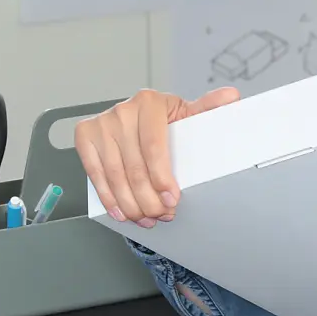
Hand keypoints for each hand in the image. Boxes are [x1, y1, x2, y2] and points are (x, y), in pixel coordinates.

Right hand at [75, 87, 238, 226]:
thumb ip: (208, 107)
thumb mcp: (186, 112)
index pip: (154, 147)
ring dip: (130, 202)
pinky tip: (121, 211)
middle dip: (148, 198)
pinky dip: (108, 197)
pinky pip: (96, 174)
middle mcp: (122, 111)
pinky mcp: (85, 137)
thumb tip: (231, 97)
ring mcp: (101, 124)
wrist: (137, 114)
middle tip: (161, 214)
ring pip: (115, 174)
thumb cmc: (164, 118)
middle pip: (134, 166)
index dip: (162, 177)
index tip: (172, 199)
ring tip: (145, 217)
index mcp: (149, 102)